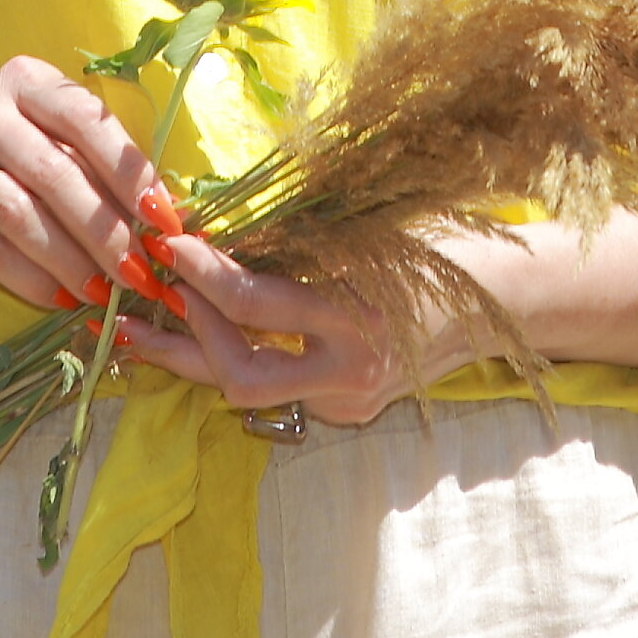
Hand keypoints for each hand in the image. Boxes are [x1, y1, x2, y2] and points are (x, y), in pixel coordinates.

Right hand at [0, 54, 168, 316]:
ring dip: (71, 260)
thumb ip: (92, 159)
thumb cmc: (3, 154)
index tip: (165, 220)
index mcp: (25, 80)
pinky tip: (62, 298)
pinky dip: (31, 279)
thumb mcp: (43, 134)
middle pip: (57, 173)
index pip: (87, 120)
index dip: (130, 172)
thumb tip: (162, 216)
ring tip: (105, 293)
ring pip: (21, 213)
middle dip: (107, 230)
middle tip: (143, 272)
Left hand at [110, 231, 484, 426]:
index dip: (202, 274)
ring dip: (192, 359)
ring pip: (247, 392)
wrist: (498, 299)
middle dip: (180, 338)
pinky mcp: (345, 412)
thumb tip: (210, 226)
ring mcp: (348, 400)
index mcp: (356, 313)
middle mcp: (350, 369)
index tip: (167, 243)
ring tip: (140, 332)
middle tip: (139, 301)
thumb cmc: (429, 245)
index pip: (256, 301)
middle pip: (240, 371)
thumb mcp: (364, 230)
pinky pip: (276, 391)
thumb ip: (294, 241)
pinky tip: (198, 338)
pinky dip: (234, 362)